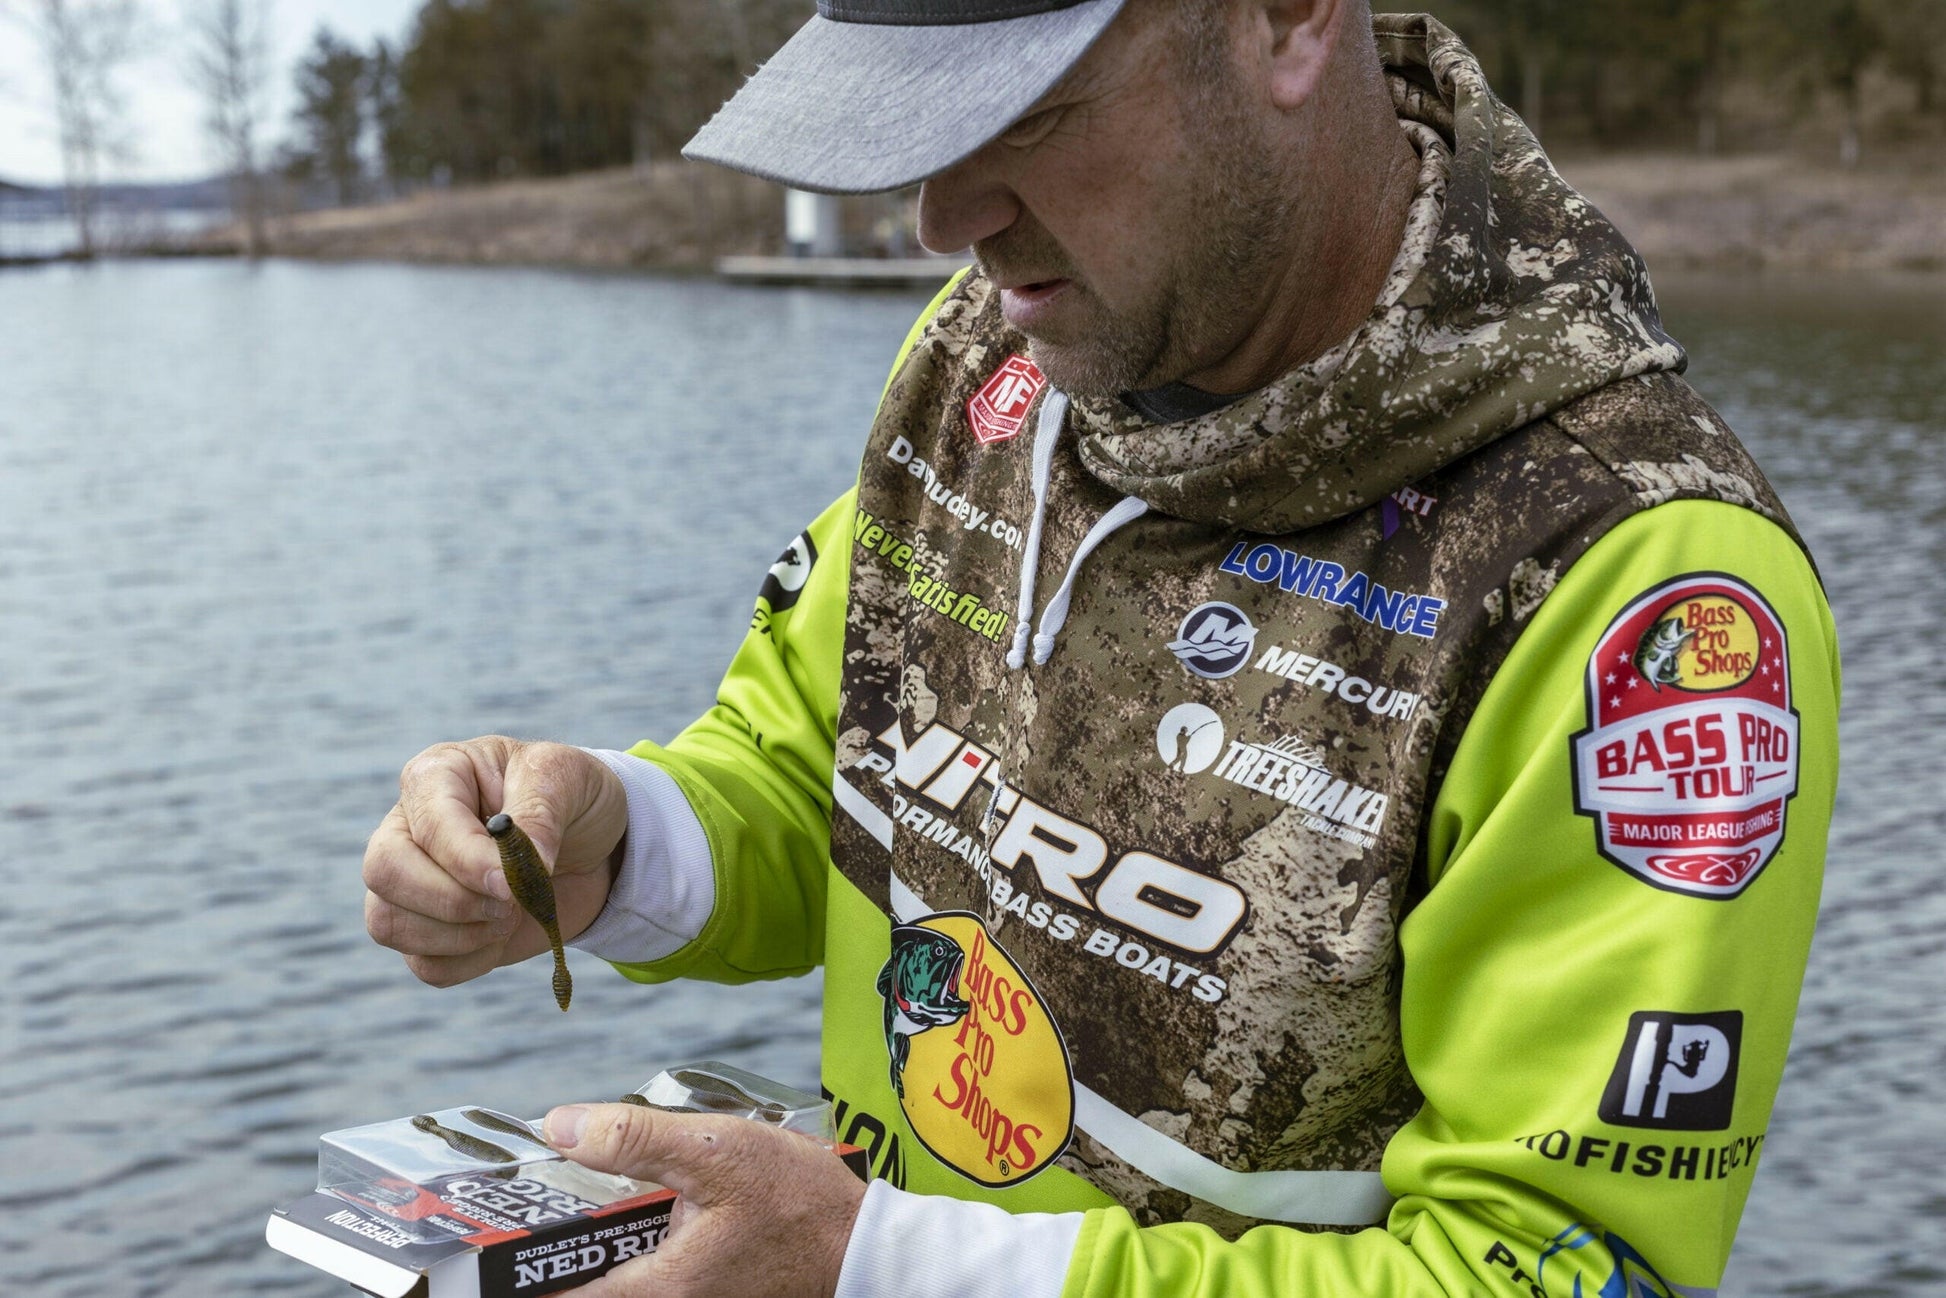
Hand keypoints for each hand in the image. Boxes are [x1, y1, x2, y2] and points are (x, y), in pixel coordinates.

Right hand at [363, 737, 627, 986]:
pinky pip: (425, 964)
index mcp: (436, 775)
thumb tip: (521, 869)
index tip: (512, 883)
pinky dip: (470, 961)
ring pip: (389, 924)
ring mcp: (410, 882)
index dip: (466, 861)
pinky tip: (502, 934)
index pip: (427, 824)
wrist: (592, 842)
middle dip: (453, 901)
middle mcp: (408, 827)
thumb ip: (540, 814)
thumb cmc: (568, 795)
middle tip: (512, 902)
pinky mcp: (428, 931)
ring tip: (513, 914)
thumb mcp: (564, 778)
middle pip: (384, 872)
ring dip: (463, 935)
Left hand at [542, 1102, 866, 1297]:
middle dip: (548, 1253)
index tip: (483, 1248)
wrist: (863, 1245)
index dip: (513, 1275)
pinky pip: (639, 1277)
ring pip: (611, 1281)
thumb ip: (635, 1138)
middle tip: (520, 1210)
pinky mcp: (699, 1292)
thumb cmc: (801, 1205)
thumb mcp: (718, 1151)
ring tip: (564, 1204)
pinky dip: (620, 1250)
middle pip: (579, 1289)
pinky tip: (629, 1208)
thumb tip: (558, 1126)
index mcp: (657, 1287)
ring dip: (585, 1248)